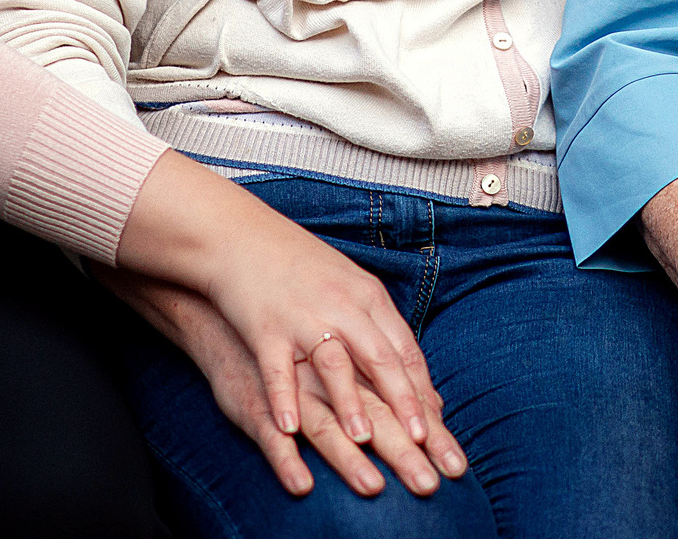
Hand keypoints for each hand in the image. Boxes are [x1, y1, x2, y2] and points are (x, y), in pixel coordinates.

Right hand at [120, 153, 446, 454]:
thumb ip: (379, 328)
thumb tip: (412, 374)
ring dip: (350, 401)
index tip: (438, 428)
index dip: (421, 389)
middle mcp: (341, 304)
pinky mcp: (265, 325)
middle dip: (402, 401)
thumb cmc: (297, 267)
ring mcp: (303, 315)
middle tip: (420, 442)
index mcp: (366, 295)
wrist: (239, 235)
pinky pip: (278, 367)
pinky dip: (284, 397)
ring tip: (364, 439)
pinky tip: (290, 427)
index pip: (404, 348)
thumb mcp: (348, 287)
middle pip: (380, 357)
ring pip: (333, 363)